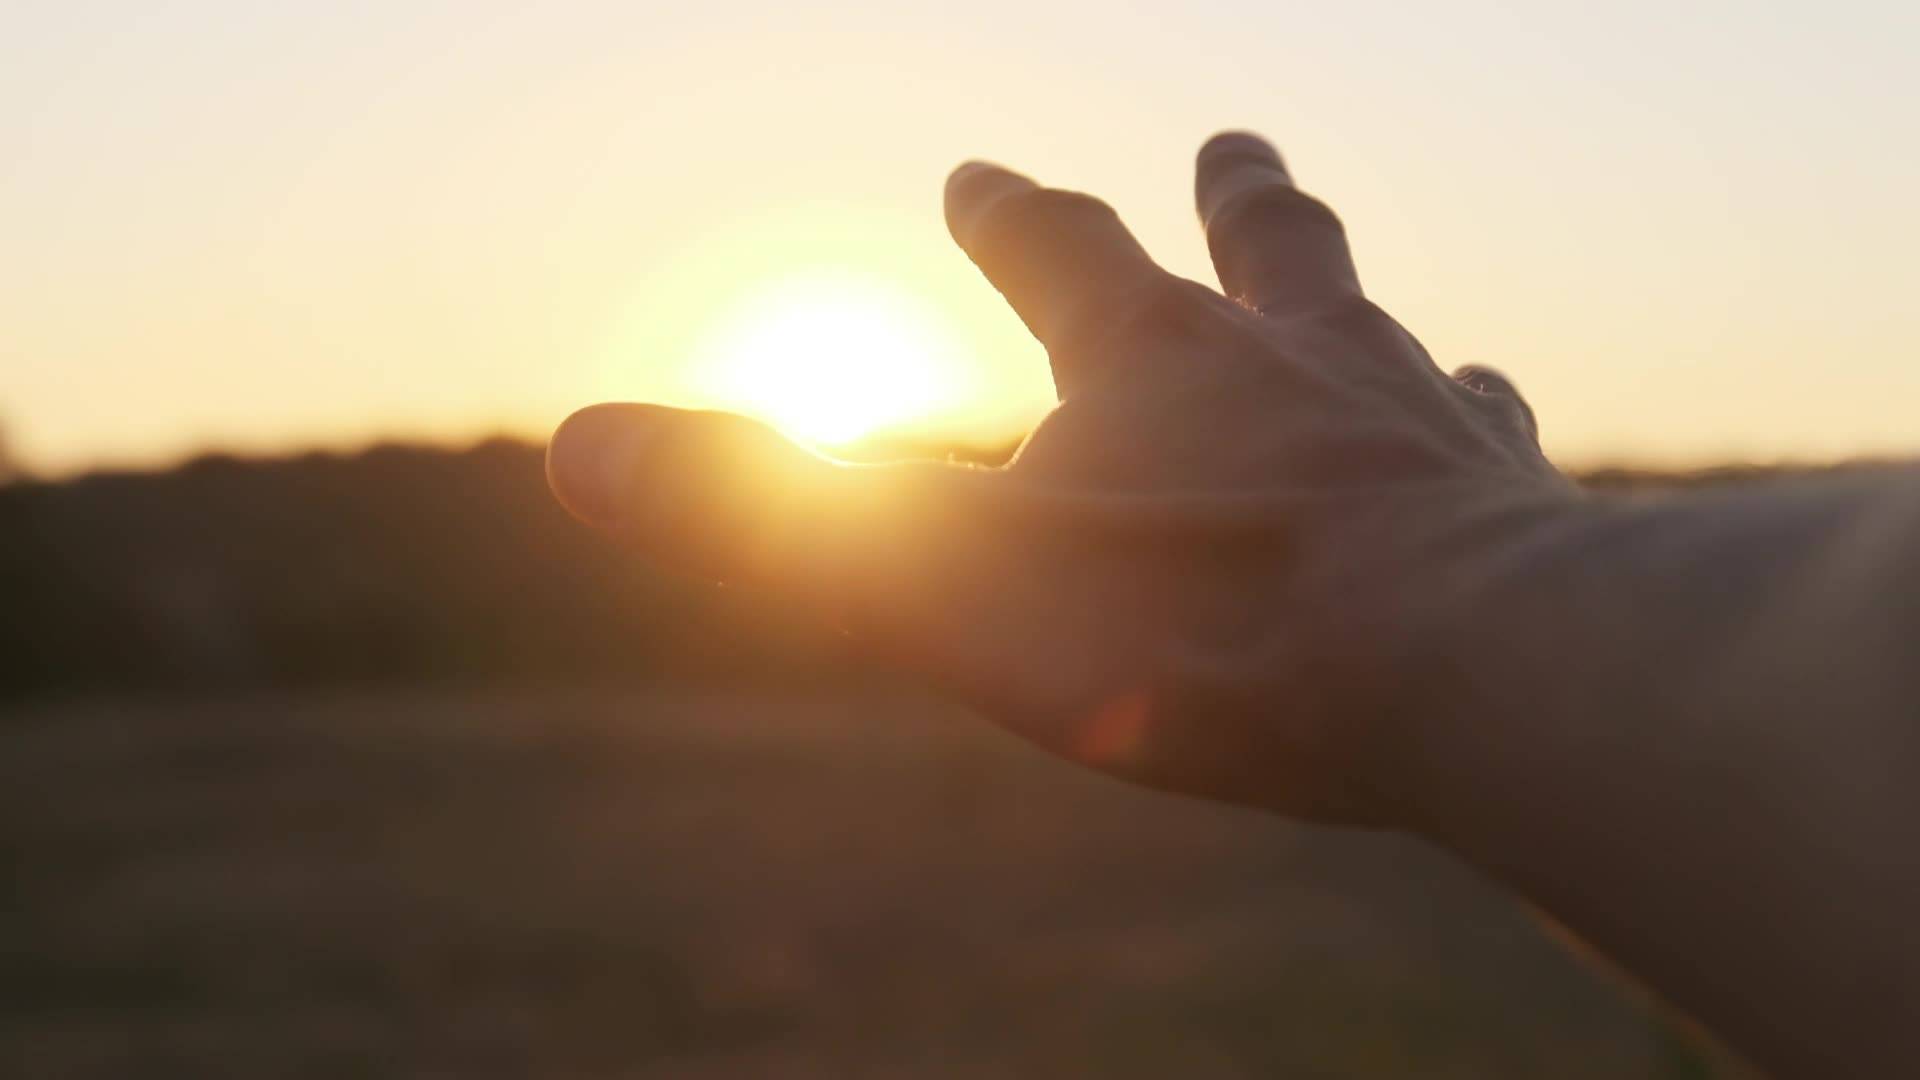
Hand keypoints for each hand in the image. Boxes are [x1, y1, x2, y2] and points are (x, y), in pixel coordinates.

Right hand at [547, 132, 1574, 825]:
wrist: (1472, 671)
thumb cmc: (1200, 628)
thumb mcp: (947, 581)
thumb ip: (770, 515)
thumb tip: (575, 447)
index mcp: (1155, 360)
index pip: (1061, 249)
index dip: (1012, 214)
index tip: (981, 175)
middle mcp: (1297, 358)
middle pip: (1265, 243)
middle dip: (1230, 199)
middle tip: (1230, 150)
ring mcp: (1416, 421)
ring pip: (1382, 330)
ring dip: (1354, 309)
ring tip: (1365, 311)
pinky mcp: (1513, 506)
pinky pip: (1492, 434)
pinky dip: (1473, 421)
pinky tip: (1489, 429)